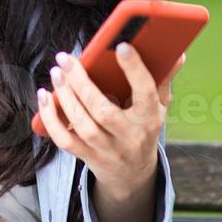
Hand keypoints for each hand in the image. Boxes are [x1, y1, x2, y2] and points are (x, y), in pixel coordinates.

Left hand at [35, 43, 184, 196]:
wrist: (132, 175)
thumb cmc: (144, 130)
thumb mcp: (160, 108)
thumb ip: (164, 79)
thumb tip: (177, 54)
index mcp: (149, 119)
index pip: (145, 93)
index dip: (134, 70)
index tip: (121, 46)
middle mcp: (129, 136)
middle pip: (103, 110)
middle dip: (81, 82)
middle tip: (65, 58)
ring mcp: (106, 149)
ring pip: (81, 124)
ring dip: (65, 97)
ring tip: (56, 73)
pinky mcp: (86, 156)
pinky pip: (64, 140)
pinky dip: (50, 119)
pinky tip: (45, 96)